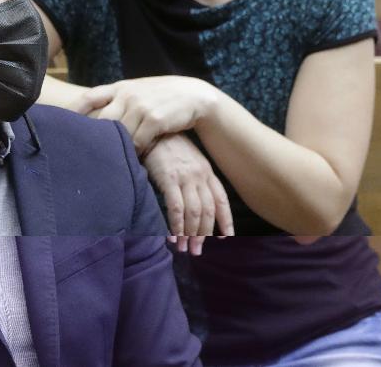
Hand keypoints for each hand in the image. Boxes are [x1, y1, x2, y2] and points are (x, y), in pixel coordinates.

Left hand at [83, 76, 218, 153]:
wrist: (194, 95)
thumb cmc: (162, 98)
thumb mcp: (138, 92)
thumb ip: (118, 101)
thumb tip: (93, 120)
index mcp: (120, 87)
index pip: (89, 97)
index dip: (71, 112)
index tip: (57, 125)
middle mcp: (128, 95)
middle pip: (100, 120)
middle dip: (91, 138)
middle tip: (81, 155)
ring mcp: (141, 106)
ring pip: (119, 134)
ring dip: (115, 149)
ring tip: (107, 163)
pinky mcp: (155, 119)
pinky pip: (138, 141)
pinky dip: (134, 153)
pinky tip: (133, 160)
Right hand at [143, 134, 233, 254]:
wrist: (154, 129)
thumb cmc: (169, 147)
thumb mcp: (189, 161)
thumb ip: (194, 180)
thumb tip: (195, 204)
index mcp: (207, 172)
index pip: (221, 200)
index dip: (225, 220)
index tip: (226, 237)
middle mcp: (200, 176)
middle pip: (208, 211)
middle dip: (204, 234)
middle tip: (198, 251)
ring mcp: (186, 177)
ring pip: (194, 212)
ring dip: (190, 234)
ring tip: (186, 249)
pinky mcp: (169, 178)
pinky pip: (176, 208)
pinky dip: (176, 225)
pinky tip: (173, 238)